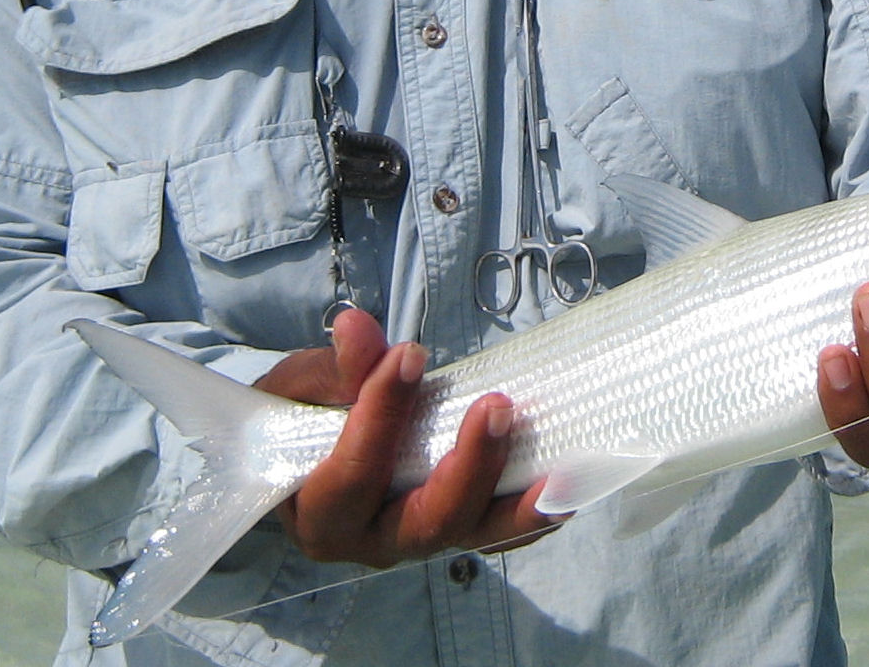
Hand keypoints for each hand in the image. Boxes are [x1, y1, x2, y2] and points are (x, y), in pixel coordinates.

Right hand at [254, 309, 555, 565]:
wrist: (306, 454)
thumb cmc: (301, 417)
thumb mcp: (303, 386)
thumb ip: (335, 368)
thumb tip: (355, 327)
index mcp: (320, 513)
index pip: (352, 476)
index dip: (381, 418)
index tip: (411, 355)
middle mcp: (372, 542)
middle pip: (425, 522)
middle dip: (466, 467)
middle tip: (496, 405)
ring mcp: (418, 540)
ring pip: (471, 533)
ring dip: (516, 502)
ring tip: (558, 470)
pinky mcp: (454, 528)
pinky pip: (498, 532)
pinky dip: (531, 515)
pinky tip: (566, 490)